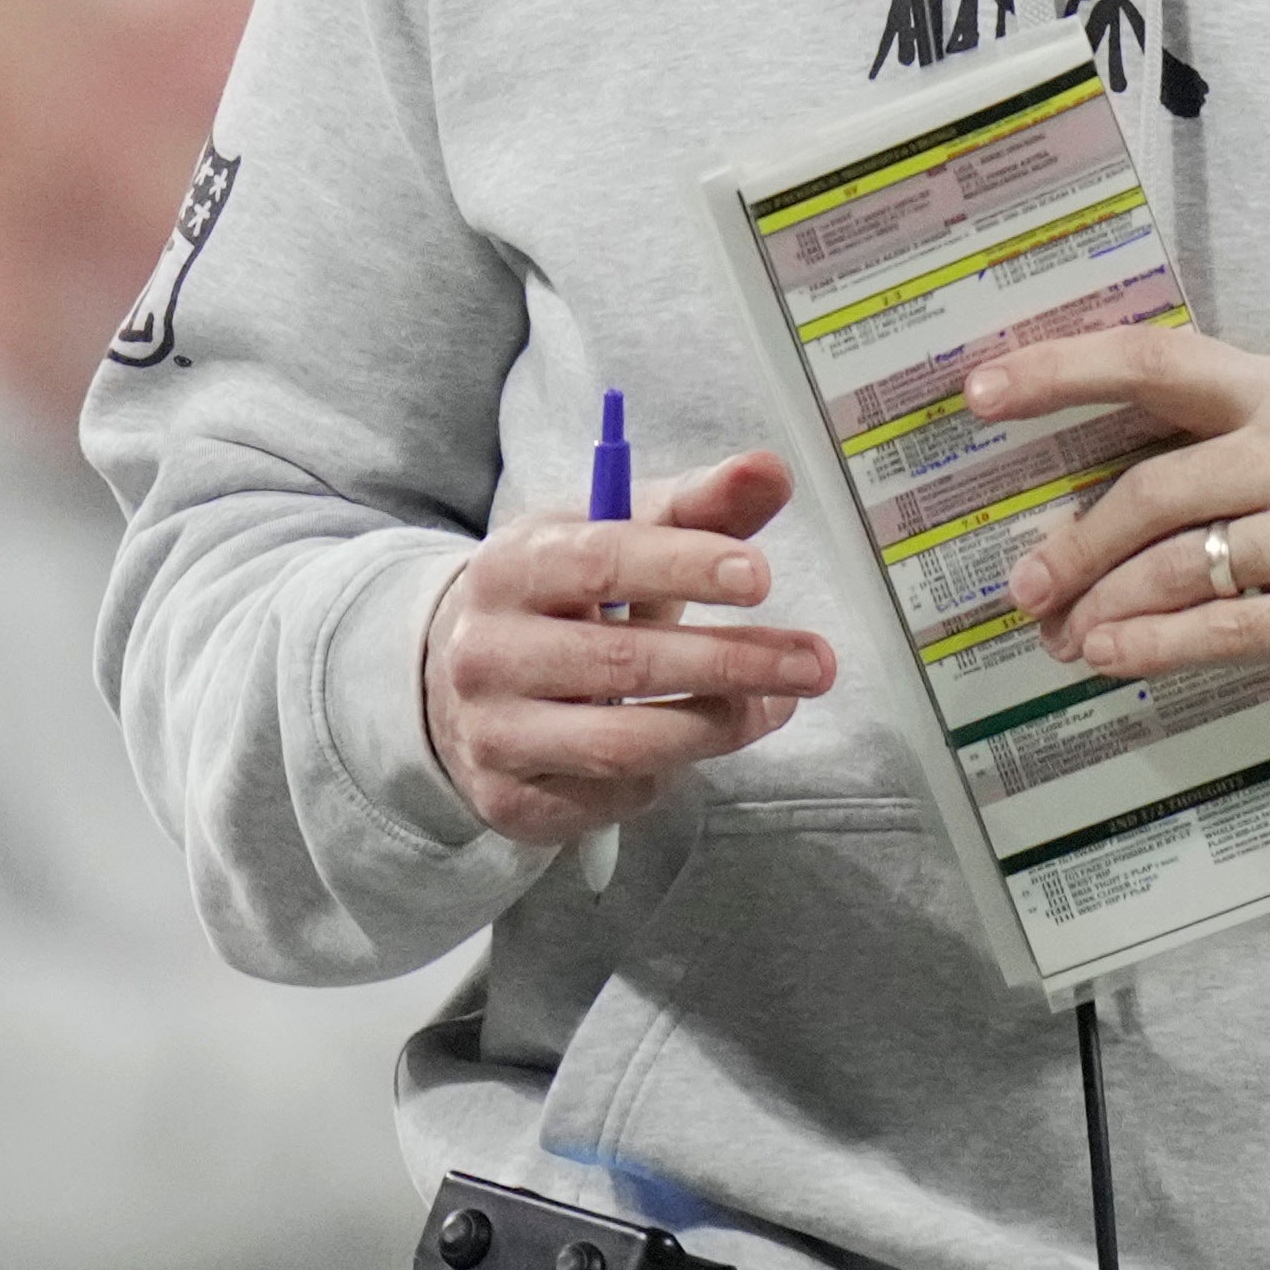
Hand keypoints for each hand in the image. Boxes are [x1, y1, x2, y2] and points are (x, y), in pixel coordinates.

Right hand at [421, 450, 834, 845]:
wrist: (455, 679)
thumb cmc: (562, 596)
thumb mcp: (615, 536)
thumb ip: (697, 506)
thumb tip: (771, 469)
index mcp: (511, 567)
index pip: (601, 562)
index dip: (685, 567)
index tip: (762, 576)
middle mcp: (487, 653)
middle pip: (625, 662)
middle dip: (734, 663)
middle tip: (814, 662)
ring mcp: (491, 733)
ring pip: (624, 744)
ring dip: (720, 726)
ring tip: (779, 703)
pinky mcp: (509, 800)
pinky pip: (613, 797)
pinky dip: (669, 773)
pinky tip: (693, 744)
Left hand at [974, 327, 1269, 714]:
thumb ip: (1205, 454)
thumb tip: (1066, 497)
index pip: (1156, 360)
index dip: (1061, 370)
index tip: (981, 391)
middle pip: (1157, 487)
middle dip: (1074, 544)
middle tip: (1024, 586)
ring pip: (1182, 565)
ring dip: (1104, 605)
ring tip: (1063, 636)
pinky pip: (1227, 627)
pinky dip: (1155, 645)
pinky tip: (1113, 655)